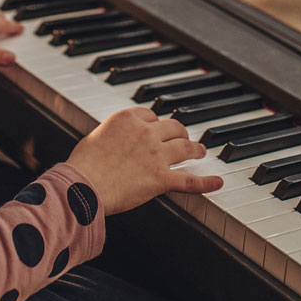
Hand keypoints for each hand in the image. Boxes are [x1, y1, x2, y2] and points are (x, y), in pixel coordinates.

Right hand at [68, 108, 222, 214]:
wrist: (83, 185)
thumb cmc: (83, 164)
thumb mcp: (95, 137)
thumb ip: (112, 135)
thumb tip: (114, 141)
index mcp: (128, 118)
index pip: (151, 115)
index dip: (156, 124)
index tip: (157, 129)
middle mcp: (146, 132)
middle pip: (172, 127)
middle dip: (179, 132)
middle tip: (183, 137)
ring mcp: (156, 155)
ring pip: (184, 147)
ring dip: (195, 148)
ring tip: (200, 151)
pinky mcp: (161, 178)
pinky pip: (189, 180)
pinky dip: (206, 182)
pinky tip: (217, 182)